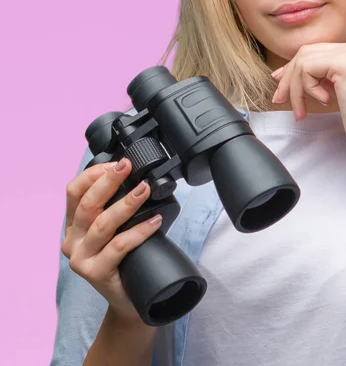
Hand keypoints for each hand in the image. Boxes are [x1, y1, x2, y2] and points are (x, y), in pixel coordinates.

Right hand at [61, 158, 162, 325]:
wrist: (130, 301)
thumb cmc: (127, 259)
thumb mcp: (118, 228)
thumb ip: (118, 207)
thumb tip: (141, 179)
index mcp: (75, 225)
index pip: (74, 192)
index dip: (93, 174)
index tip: (117, 163)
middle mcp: (73, 240)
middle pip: (87, 204)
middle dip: (108, 181)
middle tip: (128, 166)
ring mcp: (81, 258)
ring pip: (102, 224)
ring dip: (126, 203)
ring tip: (145, 189)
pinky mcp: (95, 273)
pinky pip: (119, 246)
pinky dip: (139, 230)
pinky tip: (155, 221)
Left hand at [270, 42, 345, 158]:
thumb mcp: (343, 91)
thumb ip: (326, 76)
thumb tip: (292, 70)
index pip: (318, 52)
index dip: (296, 67)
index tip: (282, 84)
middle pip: (308, 52)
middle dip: (289, 76)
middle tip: (279, 98)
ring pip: (304, 60)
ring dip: (295, 87)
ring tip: (300, 110)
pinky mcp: (345, 63)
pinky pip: (307, 69)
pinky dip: (306, 88)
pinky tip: (322, 103)